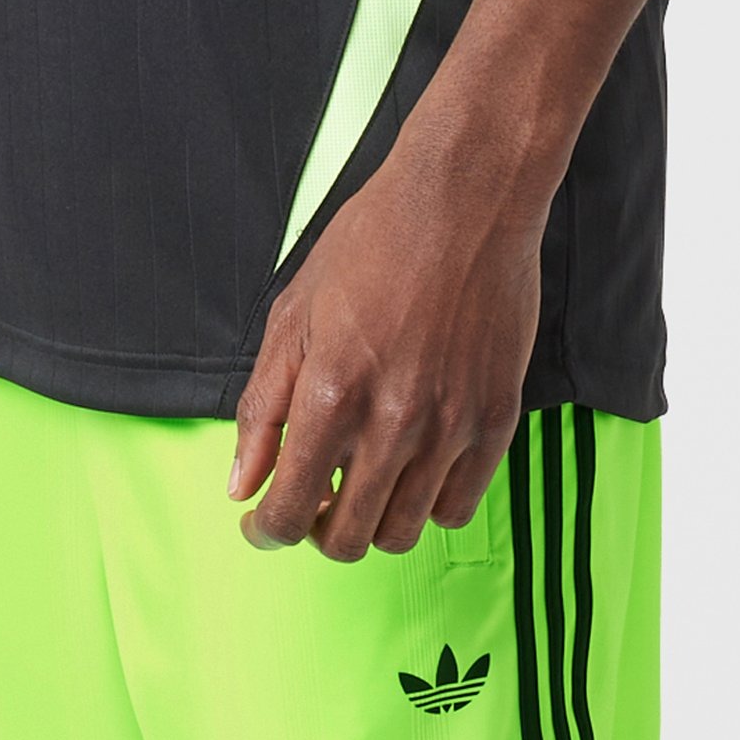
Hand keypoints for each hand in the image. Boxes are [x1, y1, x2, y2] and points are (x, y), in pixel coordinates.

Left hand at [227, 147, 544, 558]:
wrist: (466, 199)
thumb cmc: (373, 244)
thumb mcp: (292, 317)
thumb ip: (264, 410)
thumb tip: (243, 485)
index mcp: (332, 395)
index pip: (291, 512)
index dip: (268, 531)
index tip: (262, 522)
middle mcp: (394, 422)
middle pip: (348, 540)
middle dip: (318, 531)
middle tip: (313, 500)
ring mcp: (451, 426)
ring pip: (404, 533)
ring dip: (372, 522)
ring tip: (362, 483)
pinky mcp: (496, 420)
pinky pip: (458, 507)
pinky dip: (426, 505)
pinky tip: (411, 469)